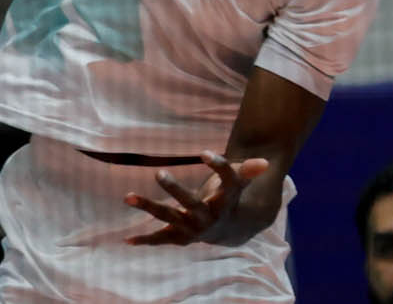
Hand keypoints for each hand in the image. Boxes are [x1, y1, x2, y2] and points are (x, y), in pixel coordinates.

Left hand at [122, 150, 271, 245]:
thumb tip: (265, 162)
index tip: (204, 152)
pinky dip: (144, 240)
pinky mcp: (178, 236)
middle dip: (175, 190)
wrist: (226, 231)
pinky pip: (160, 238)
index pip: (223, 181)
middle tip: (159, 173)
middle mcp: (207, 216)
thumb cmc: (228, 199)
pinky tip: (127, 240)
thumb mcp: (237, 184)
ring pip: (168, 217)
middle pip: (190, 203)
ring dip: (149, 207)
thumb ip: (248, 171)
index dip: (217, 166)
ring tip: (127, 196)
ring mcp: (191, 228)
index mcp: (223, 201)